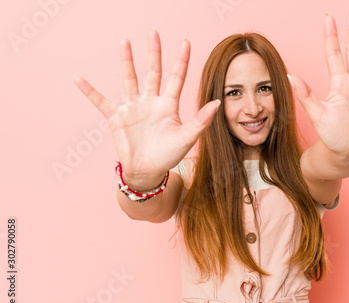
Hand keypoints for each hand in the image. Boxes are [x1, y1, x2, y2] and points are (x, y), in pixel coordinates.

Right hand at [73, 29, 219, 188]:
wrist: (147, 172)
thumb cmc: (168, 156)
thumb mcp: (187, 138)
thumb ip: (201, 121)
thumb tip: (218, 103)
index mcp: (168, 106)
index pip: (176, 78)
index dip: (181, 60)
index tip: (186, 42)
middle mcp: (151, 102)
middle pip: (152, 72)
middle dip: (153, 53)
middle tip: (153, 32)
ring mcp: (133, 108)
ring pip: (129, 80)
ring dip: (126, 62)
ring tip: (124, 42)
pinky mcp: (117, 118)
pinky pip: (101, 102)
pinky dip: (90, 91)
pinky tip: (78, 78)